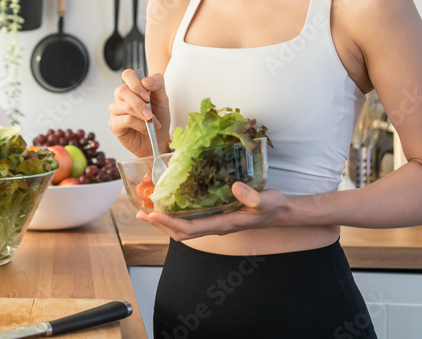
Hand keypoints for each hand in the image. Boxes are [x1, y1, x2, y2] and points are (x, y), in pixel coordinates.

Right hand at [108, 70, 170, 157]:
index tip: (148, 95)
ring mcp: (116, 110)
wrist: (158, 140)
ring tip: (152, 123)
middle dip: (139, 103)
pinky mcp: (114, 124)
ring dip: (141, 115)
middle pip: (123, 90)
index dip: (136, 83)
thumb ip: (157, 84)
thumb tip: (145, 81)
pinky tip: (145, 129)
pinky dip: (139, 125)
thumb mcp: (163, 99)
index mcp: (132, 88)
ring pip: (125, 106)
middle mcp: (121, 97)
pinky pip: (125, 120)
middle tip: (150, 113)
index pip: (127, 74)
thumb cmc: (159, 119)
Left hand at [137, 183, 289, 239]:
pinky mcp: (216, 217)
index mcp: (223, 224)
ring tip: (148, 210)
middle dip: (159, 224)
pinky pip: (191, 221)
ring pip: (184, 229)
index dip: (168, 223)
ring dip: (165, 222)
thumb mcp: (265, 200)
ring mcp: (215, 223)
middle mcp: (215, 226)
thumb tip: (235, 187)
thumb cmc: (272, 207)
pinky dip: (176, 216)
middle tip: (141, 212)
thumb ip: (252, 196)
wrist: (280, 212)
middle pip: (180, 232)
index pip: (189, 228)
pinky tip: (170, 205)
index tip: (152, 214)